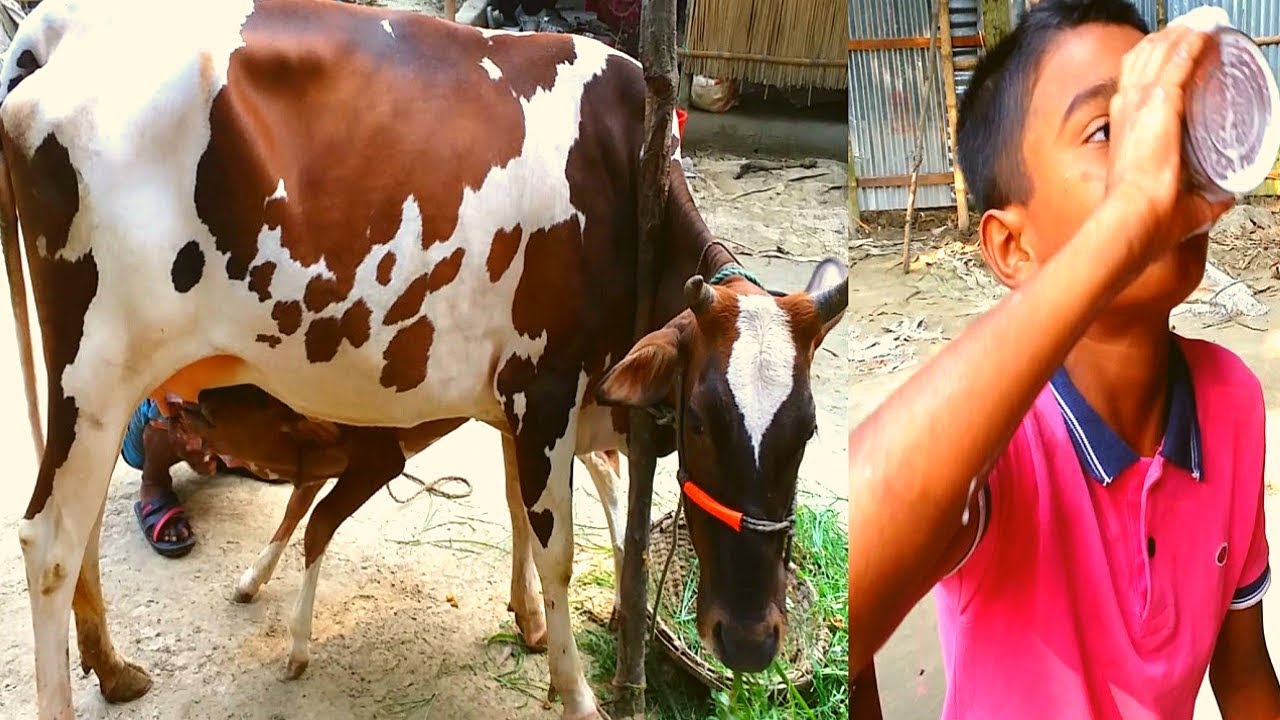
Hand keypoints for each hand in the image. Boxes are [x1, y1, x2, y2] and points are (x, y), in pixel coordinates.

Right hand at [1106, 25, 1234, 262]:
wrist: (1133, 217)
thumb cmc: (1146, 216)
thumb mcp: (1180, 200)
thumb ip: (1205, 196)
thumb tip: (1227, 196)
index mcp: (1126, 131)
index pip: (1135, 85)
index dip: (1153, 66)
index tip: (1173, 57)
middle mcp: (1128, 111)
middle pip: (1143, 60)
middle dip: (1166, 42)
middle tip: (1189, 32)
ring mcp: (1140, 104)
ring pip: (1157, 55)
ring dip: (1179, 37)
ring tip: (1199, 27)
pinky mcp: (1159, 104)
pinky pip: (1176, 62)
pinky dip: (1190, 45)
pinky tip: (1204, 36)